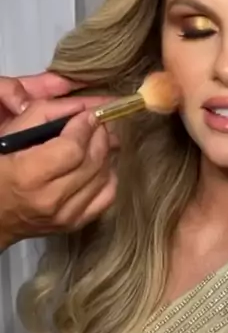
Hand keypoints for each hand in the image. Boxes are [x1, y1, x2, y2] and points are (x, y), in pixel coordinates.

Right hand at [0, 74, 117, 247]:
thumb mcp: (13, 133)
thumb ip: (48, 114)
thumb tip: (86, 107)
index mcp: (29, 175)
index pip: (73, 148)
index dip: (86, 127)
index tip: (90, 114)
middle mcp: (50, 200)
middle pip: (92, 162)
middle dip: (101, 136)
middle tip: (98, 124)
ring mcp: (64, 216)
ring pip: (104, 178)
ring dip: (106, 154)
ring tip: (99, 140)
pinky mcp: (74, 224)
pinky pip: (107, 197)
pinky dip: (108, 176)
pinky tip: (99, 164)